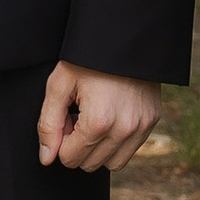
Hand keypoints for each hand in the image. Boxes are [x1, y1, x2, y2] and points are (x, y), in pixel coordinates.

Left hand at [37, 64, 161, 173]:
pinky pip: (130, 150)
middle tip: (78, 115)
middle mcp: (124, 129)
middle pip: (89, 164)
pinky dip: (116, 142)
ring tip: (94, 118)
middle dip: (78, 145)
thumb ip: (48, 124)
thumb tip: (46, 159)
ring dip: (98, 149)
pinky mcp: (152, 121)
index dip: (61, 139)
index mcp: (99, 121)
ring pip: (112, 163)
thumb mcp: (59, 85)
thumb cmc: (86, 59)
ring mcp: (142, 127)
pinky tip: (110, 117)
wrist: (123, 35)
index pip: (69, 158)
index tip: (66, 115)